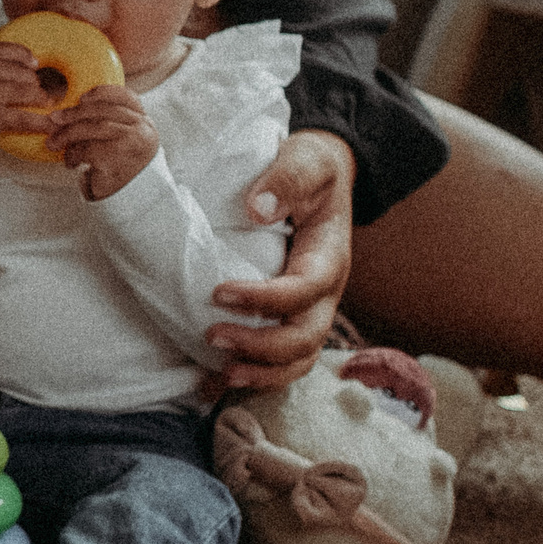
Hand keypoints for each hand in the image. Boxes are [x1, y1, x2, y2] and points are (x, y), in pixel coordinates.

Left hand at [47, 84, 159, 200]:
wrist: (131, 203)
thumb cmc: (119, 170)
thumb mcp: (119, 143)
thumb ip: (107, 124)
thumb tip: (69, 111)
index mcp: (145, 123)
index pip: (127, 98)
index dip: (103, 93)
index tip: (82, 97)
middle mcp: (143, 131)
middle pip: (104, 111)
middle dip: (75, 113)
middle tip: (54, 119)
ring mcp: (132, 144)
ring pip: (94, 127)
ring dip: (68, 133)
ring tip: (54, 144)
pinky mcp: (118, 161)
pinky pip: (88, 149)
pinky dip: (73, 154)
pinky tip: (70, 163)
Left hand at [198, 129, 354, 396]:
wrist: (323, 177)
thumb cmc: (312, 169)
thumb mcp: (306, 160)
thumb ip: (286, 180)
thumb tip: (257, 210)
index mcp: (329, 257)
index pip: (304, 289)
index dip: (264, 299)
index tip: (219, 293)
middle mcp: (325, 292)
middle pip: (306, 337)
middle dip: (262, 346)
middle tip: (212, 336)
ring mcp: (312, 309)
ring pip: (298, 359)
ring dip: (262, 372)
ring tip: (221, 374)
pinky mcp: (292, 316)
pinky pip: (282, 358)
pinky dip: (254, 375)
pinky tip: (215, 383)